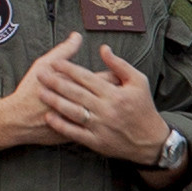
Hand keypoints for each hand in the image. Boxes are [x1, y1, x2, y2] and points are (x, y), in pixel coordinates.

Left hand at [37, 37, 169, 166]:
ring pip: (73, 112)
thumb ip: (120, 65)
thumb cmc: (143, 108)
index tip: (55, 63)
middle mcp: (106, 109)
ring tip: (41, 92)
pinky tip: (49, 117)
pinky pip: (75, 132)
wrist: (151, 140)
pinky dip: (61, 125)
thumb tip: (103, 49)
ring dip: (55, 102)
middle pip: (76, 93)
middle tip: (41, 74)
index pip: (87, 78)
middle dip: (56, 82)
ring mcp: (100, 126)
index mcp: (115, 93)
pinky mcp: (96, 142)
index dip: (69, 69)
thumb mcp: (138, 81)